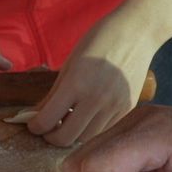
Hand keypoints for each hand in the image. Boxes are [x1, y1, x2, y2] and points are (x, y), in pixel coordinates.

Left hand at [29, 5, 157, 145]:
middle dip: (51, 137)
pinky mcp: (127, 108)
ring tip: (69, 121)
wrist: (137, 32)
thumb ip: (53, 94)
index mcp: (76, 84)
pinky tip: (87, 115)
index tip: (34, 124)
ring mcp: (114, 106)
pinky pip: (104, 129)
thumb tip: (37, 115)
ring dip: (73, 134)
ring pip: (86, 138)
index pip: (47, 120)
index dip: (35, 127)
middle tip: (48, 128)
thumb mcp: (69, 63)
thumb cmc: (99, 40)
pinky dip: (91, 128)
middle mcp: (96, 99)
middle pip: (66, 138)